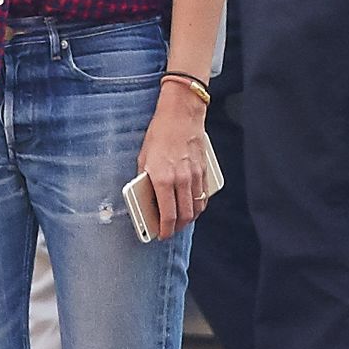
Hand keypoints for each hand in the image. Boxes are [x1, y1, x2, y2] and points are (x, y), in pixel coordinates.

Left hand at [137, 85, 210, 239]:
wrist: (181, 114)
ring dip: (188, 219)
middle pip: (184, 216)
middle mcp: (181, 180)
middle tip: (169, 231)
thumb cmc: (160, 133)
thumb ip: (145, 180)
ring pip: (196, 208)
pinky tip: (191, 206)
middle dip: (176, 228)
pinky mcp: (204, 170)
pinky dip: (198, 205)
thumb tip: (146, 197)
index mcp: (162, 178)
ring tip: (180, 221)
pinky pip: (203, 195)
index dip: (164, 229)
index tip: (161, 235)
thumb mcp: (144, 158)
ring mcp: (195, 175)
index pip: (167, 214)